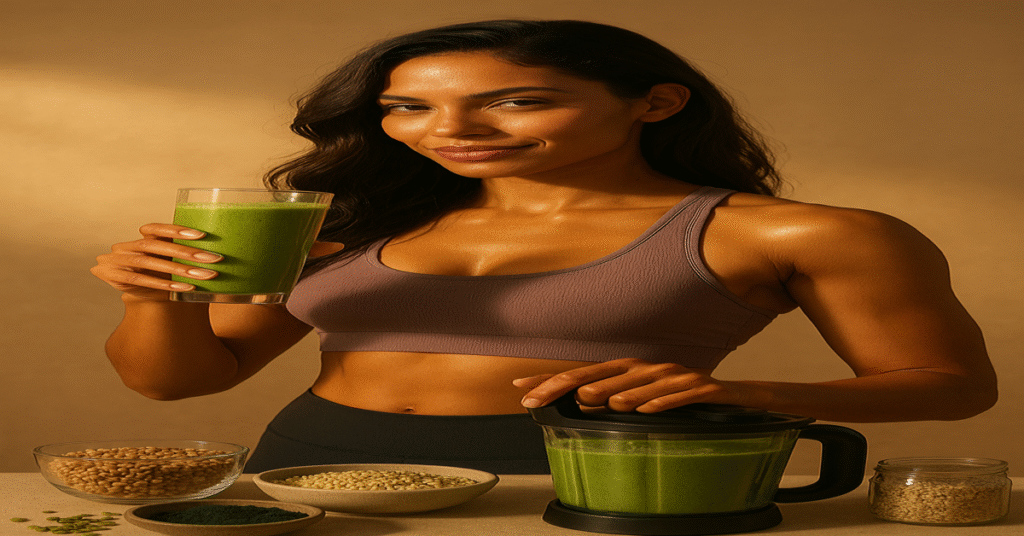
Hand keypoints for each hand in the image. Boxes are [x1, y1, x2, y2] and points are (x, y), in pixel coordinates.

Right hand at [91, 223, 221, 300]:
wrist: (136, 296)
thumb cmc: (159, 275)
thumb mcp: (168, 262)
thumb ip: (183, 254)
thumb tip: (218, 253)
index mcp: (140, 238)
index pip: (155, 228)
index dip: (175, 230)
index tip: (201, 235)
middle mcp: (127, 246)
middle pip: (155, 245)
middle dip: (185, 252)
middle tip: (213, 258)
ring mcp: (117, 261)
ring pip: (149, 263)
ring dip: (179, 269)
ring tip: (204, 275)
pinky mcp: (113, 277)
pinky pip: (141, 280)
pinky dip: (164, 284)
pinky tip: (186, 288)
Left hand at [513, 358, 751, 412]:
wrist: (742, 399)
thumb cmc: (688, 400)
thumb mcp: (645, 401)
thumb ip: (614, 401)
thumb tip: (578, 405)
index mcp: (633, 372)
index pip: (586, 373)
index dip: (552, 378)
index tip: (520, 387)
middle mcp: (651, 368)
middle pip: (606, 372)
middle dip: (569, 384)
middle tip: (539, 397)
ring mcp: (678, 375)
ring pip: (644, 381)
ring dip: (617, 391)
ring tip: (591, 402)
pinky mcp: (705, 388)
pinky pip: (683, 393)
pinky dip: (664, 400)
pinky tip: (647, 409)